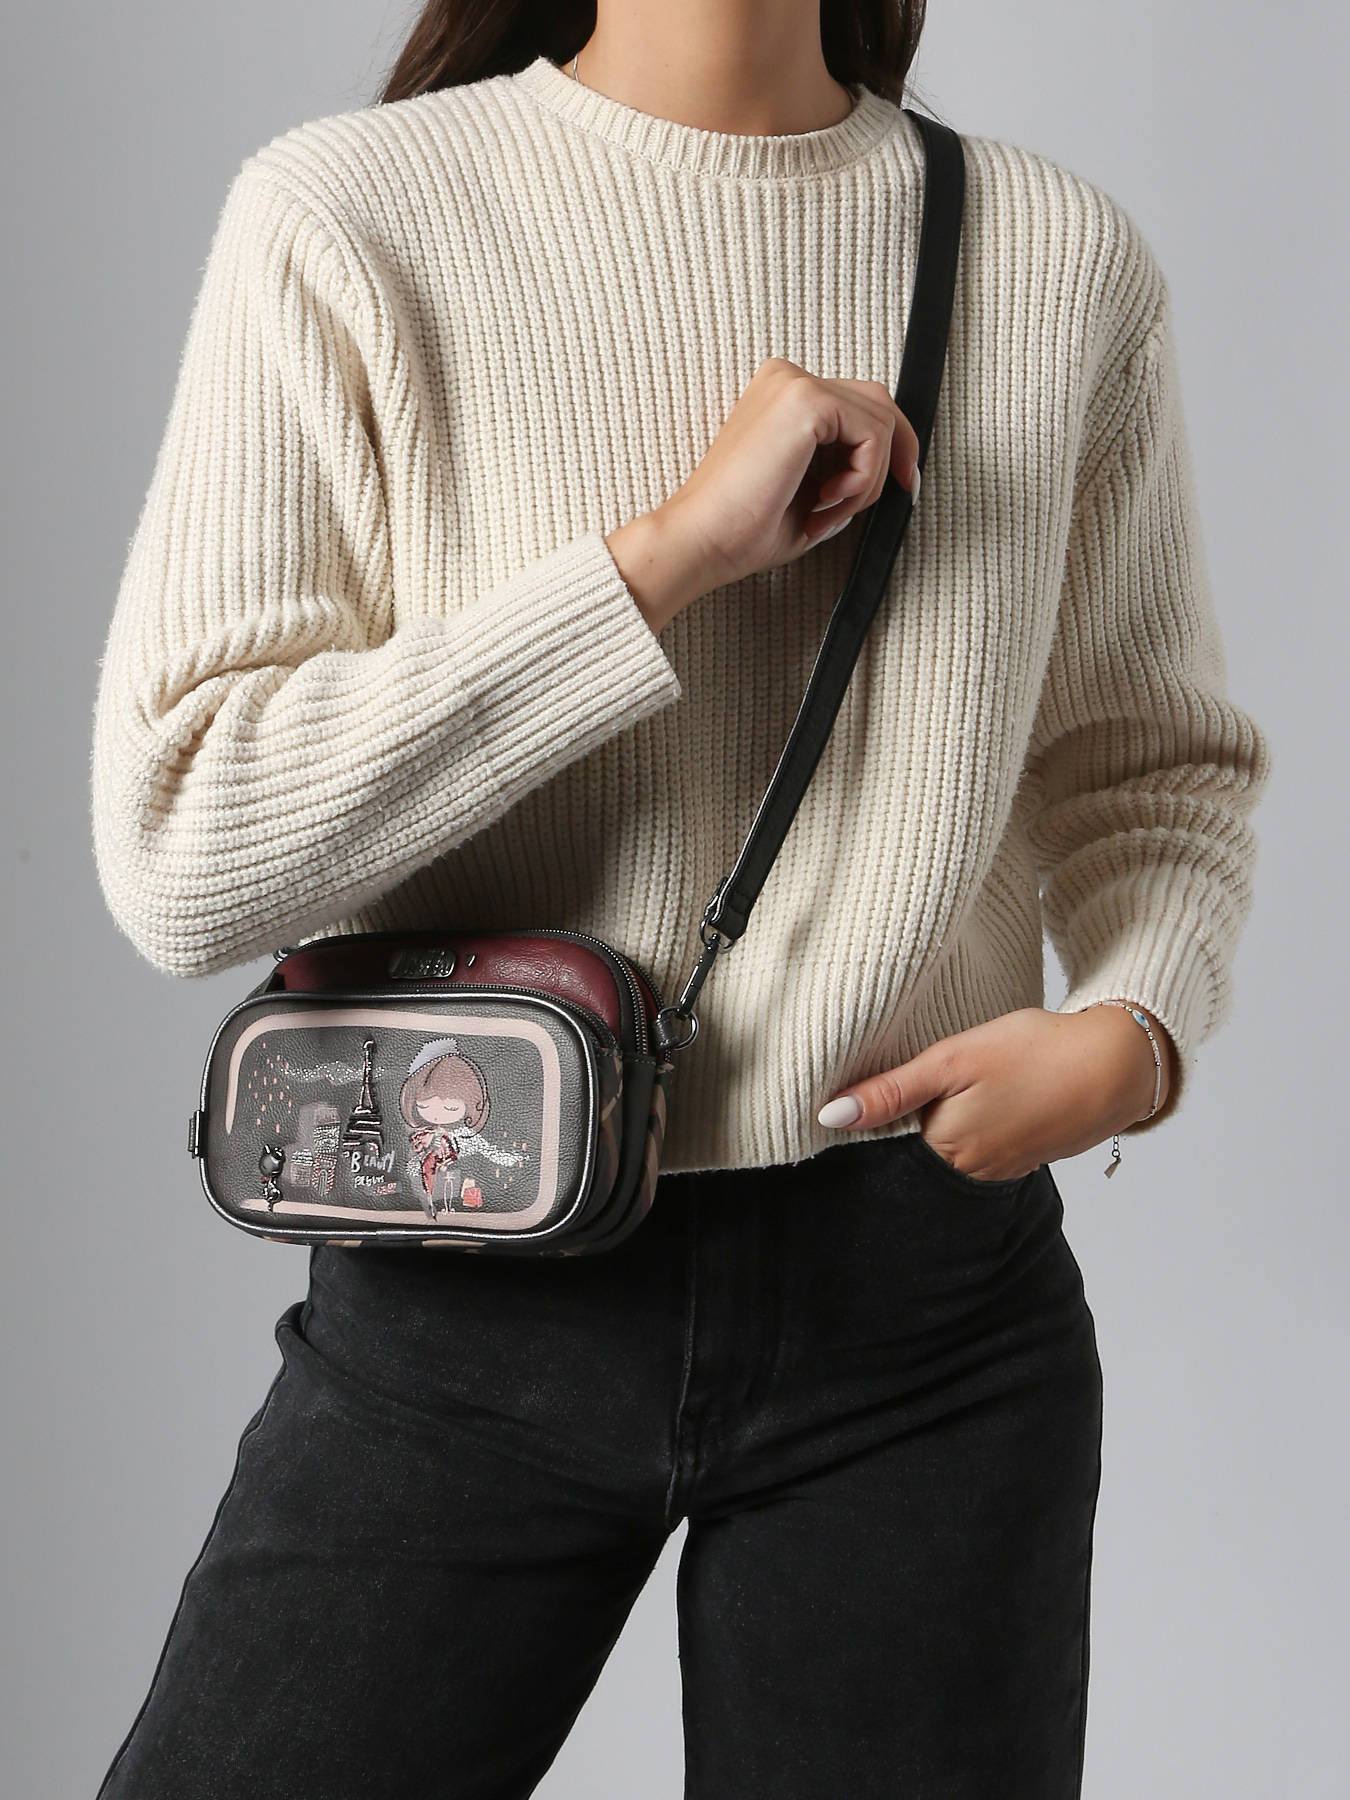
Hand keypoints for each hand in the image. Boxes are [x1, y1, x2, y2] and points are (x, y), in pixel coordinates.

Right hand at [606, 355, 919, 630]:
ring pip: (879, 422)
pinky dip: (862, 478)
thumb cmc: (743, 526)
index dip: (892, 443)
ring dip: (867, 482)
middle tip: (879, 501)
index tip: (905, 483)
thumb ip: (846, 465)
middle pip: (877, 402)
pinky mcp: (806, 400)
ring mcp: (795, 383)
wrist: (702, 539)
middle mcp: (787, 378)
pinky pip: (872, 434)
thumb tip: (897, 467)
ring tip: (826, 513)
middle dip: (892, 457)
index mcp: (781, 393)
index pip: (859, 402)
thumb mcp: (811, 488)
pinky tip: (824, 501)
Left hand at [815, 1005, 1175, 1180]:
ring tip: (953, 1091)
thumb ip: (891, 1091)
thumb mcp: (952, 1060)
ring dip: (941, 1129)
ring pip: (949, 1154)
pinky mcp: (1023, 1159)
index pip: (885, 1151)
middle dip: (906, 1130)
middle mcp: (970, 1174)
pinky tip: (982, 1101)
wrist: (1115, 1065)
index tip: (869, 1097)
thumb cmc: (1033, 1054)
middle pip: (916, 1157)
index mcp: (945, 1151)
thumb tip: (829, 1117)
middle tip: (918, 1088)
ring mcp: (1000, 1171)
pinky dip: (974, 1130)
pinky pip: (981, 1152)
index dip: (873, 1124)